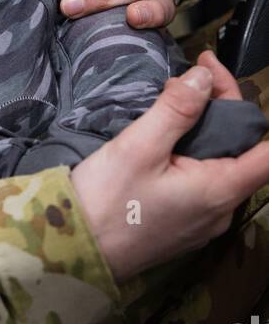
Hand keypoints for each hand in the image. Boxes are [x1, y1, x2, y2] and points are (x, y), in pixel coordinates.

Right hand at [71, 51, 268, 282]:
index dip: (244, 103)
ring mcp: (203, 221)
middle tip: (189, 75)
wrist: (73, 251)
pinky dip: (192, 151)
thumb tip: (203, 78)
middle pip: (241, 151)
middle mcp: (220, 211)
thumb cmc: (106, 201)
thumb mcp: (139, 147)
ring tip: (173, 98)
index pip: (266, 152)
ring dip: (204, 128)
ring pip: (219, 164)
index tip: (213, 72)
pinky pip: (201, 181)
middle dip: (219, 107)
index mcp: (219, 191)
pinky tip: (166, 135)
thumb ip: (176, 110)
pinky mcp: (184, 224)